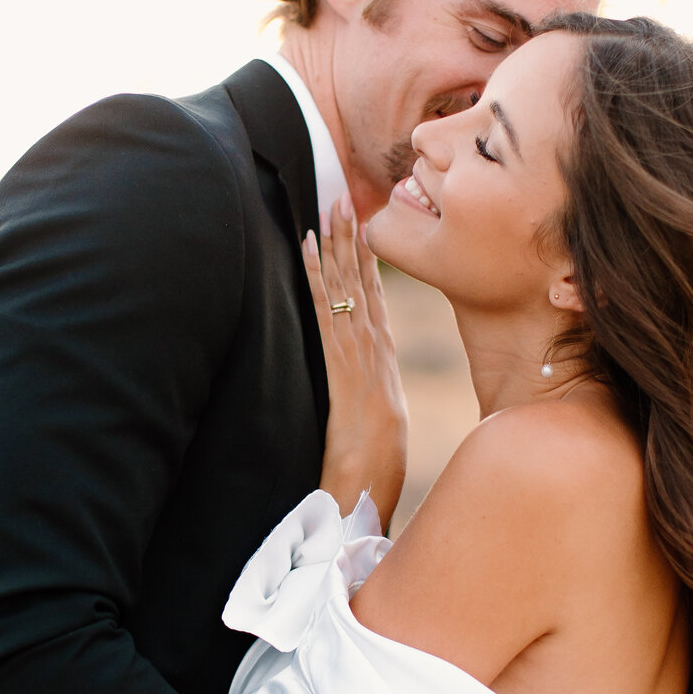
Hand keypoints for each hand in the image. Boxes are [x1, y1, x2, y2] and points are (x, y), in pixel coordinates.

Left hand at [303, 196, 407, 527]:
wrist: (370, 492)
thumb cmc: (373, 474)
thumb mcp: (378, 433)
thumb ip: (372, 410)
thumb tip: (367, 405)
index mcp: (386, 366)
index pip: (377, 304)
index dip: (368, 267)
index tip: (362, 232)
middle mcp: (378, 353)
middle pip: (366, 286)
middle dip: (355, 242)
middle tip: (345, 200)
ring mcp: (360, 356)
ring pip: (347, 289)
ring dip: (336, 246)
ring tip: (329, 208)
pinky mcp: (339, 364)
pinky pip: (324, 309)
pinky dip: (314, 274)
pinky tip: (306, 247)